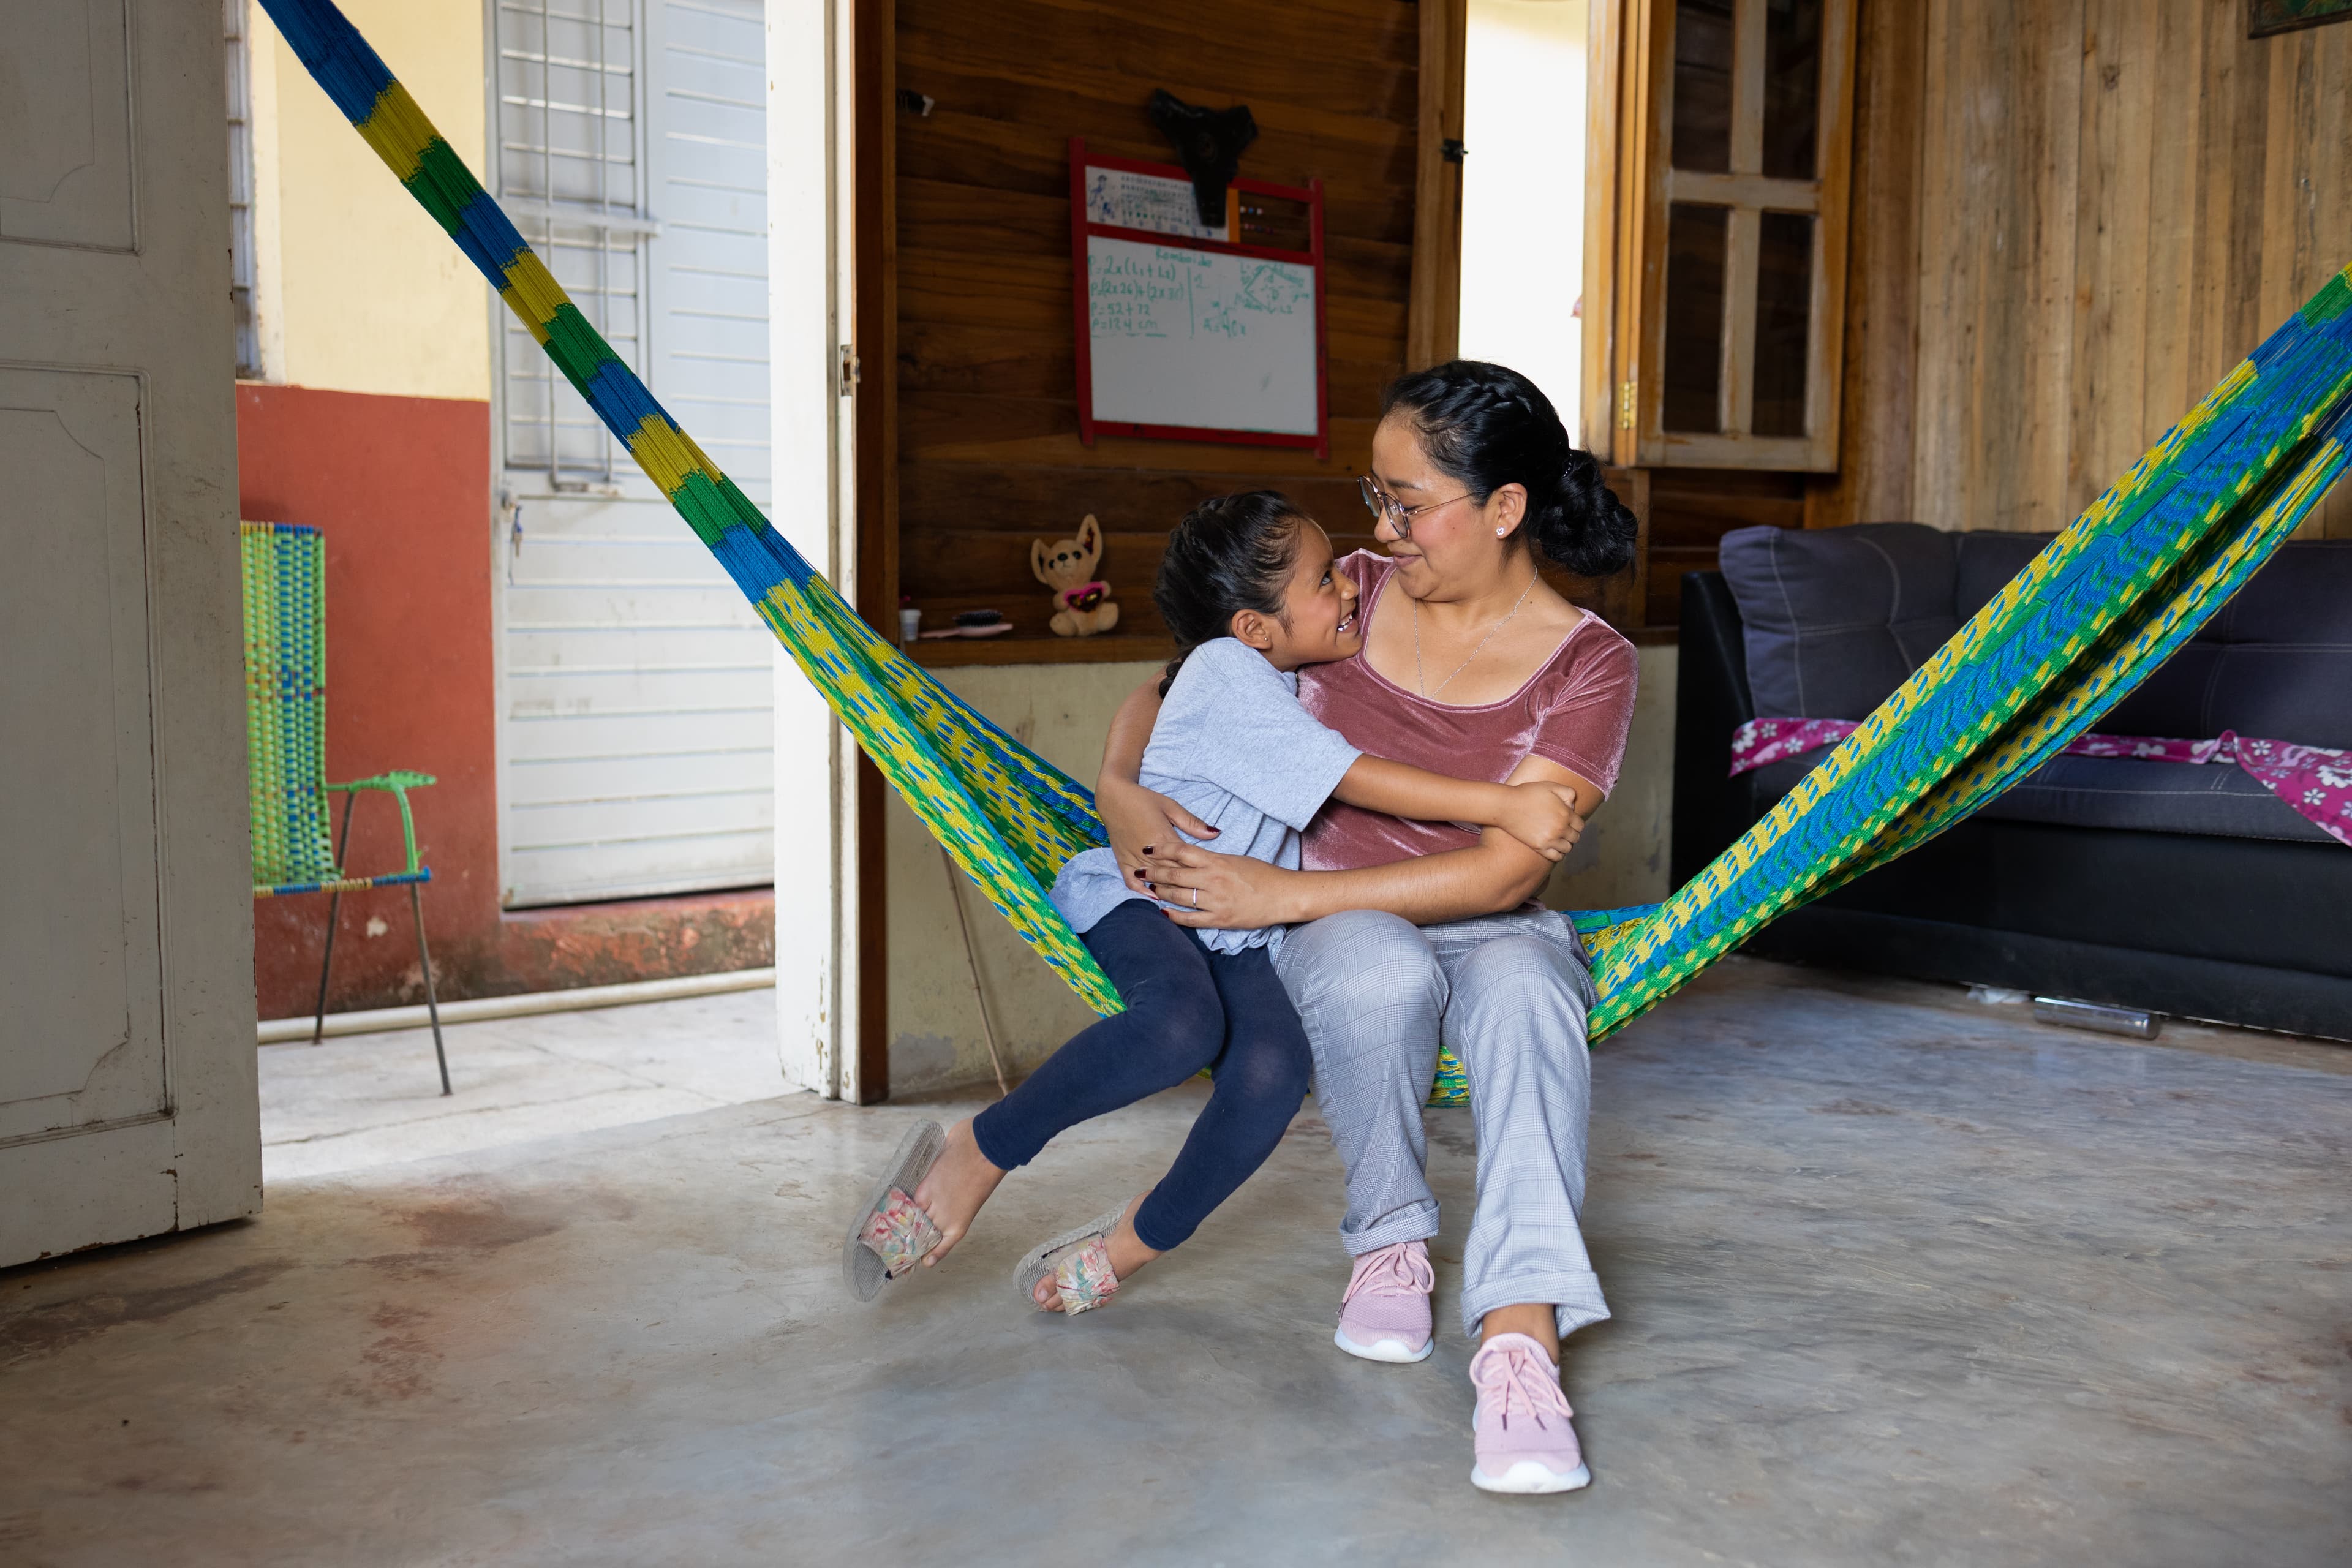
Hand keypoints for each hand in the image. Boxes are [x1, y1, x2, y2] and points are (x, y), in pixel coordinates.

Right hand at [1099, 778, 1216, 893]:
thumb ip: (1192, 823)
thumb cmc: (1144, 800)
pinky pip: (1131, 882)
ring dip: (1167, 890)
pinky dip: (1141, 891)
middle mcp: (1148, 852)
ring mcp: (1134, 858)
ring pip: (1154, 880)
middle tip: (1199, 894)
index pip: (1184, 862)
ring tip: (1181, 900)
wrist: (1115, 797)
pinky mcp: (1122, 861)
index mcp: (1163, 838)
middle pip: (1171, 875)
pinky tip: (1152, 898)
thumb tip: (1215, 833)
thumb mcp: (1171, 807)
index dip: (1197, 871)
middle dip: (1185, 885)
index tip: (1208, 879)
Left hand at [1138, 843, 1293, 928]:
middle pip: (1174, 874)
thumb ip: (1212, 859)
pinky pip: (1190, 919)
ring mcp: (1215, 901)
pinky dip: (1174, 916)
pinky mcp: (1219, 919)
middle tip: (1139, 871)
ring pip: (1178, 896)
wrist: (1284, 895)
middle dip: (1153, 873)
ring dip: (1160, 893)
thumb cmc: (1263, 875)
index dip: (1161, 850)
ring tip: (1149, 889)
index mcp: (1217, 860)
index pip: (1181, 851)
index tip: (1147, 849)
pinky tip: (1164, 912)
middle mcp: (1212, 879)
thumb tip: (1189, 859)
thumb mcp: (1235, 859)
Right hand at [1496, 781, 1584, 861]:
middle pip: (1575, 837)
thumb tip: (1573, 806)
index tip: (1568, 821)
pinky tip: (1554, 848)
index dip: (1575, 823)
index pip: (1580, 825)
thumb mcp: (1550, 786)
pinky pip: (1557, 857)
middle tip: (1562, 830)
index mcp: (1565, 813)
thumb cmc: (1527, 793)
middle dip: (1571, 833)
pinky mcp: (1539, 847)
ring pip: (1568, 848)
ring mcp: (1550, 839)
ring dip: (1565, 844)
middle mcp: (1560, 828)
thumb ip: (1567, 792)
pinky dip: (1559, 854)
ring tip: (1558, 839)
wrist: (1506, 805)